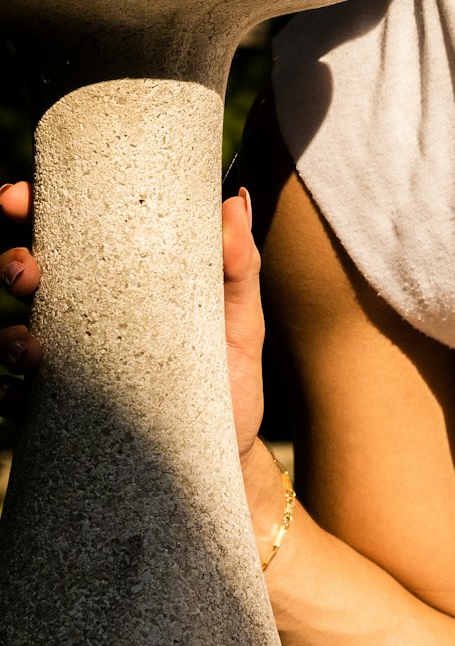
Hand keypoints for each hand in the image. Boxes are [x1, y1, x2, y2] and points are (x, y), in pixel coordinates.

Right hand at [0, 181, 266, 459]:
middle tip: (27, 273)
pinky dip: (10, 392)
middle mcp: (85, 314)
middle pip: (27, 275)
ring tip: (31, 348)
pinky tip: (20, 393)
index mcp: (121, 278)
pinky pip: (18, 398)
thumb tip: (237, 200)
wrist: (229, 447)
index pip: (67, 232)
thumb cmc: (230, 372)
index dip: (33, 207)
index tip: (19, 198)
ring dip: (8, 336)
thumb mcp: (240, 317)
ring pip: (13, 336)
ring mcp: (70, 363)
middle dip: (12, 264)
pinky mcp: (65, 412)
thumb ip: (238, 265)